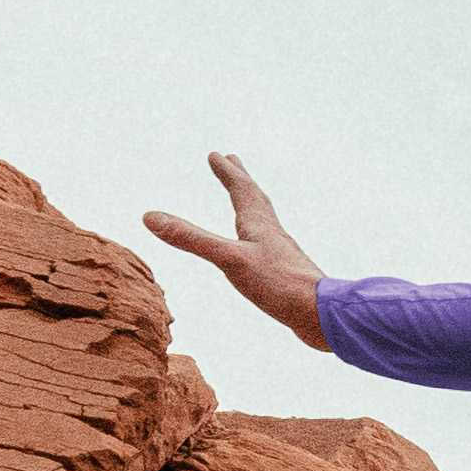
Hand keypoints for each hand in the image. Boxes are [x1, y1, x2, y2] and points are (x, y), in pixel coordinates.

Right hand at [145, 152, 329, 348]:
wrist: (321, 315)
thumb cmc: (278, 285)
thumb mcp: (227, 260)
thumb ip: (191, 239)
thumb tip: (149, 217)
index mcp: (259, 225)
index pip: (241, 190)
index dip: (227, 172)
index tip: (217, 155)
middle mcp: (272, 233)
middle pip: (255, 199)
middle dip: (241, 180)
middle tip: (234, 161)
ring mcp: (281, 254)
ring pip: (264, 221)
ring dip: (252, 205)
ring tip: (247, 201)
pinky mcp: (286, 274)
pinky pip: (269, 246)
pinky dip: (259, 237)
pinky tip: (262, 250)